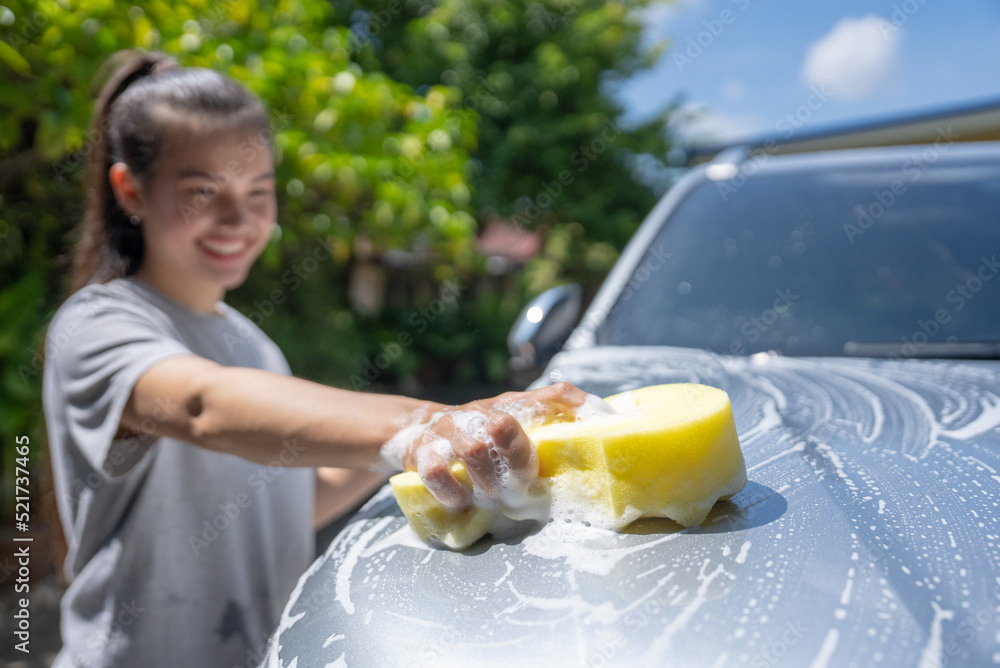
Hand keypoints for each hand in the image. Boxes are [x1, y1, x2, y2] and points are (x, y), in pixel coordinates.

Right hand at [400, 382, 590, 508]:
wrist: (416, 430)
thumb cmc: (479, 441)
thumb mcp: (513, 434)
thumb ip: (546, 441)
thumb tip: (595, 453)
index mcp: (513, 406)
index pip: (555, 395)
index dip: (582, 407)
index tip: (607, 425)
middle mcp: (483, 411)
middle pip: (506, 424)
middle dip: (518, 458)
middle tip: (520, 486)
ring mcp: (450, 428)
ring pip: (472, 449)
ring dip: (486, 482)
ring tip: (490, 497)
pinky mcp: (421, 449)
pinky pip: (437, 471)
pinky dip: (452, 492)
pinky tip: (460, 500)